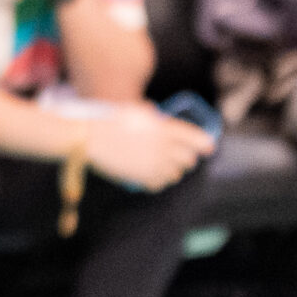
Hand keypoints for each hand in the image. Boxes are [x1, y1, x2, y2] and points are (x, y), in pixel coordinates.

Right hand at [84, 104, 215, 190]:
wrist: (88, 136)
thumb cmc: (110, 119)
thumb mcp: (137, 112)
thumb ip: (155, 120)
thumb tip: (162, 121)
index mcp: (166, 129)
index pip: (198, 140)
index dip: (204, 144)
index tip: (208, 148)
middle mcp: (164, 148)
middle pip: (188, 160)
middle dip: (185, 158)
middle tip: (180, 157)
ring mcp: (153, 165)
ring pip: (175, 174)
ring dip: (172, 170)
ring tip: (163, 166)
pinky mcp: (141, 178)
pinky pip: (159, 184)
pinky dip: (158, 181)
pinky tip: (152, 175)